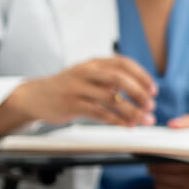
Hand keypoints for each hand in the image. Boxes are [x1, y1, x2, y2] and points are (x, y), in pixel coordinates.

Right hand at [9, 56, 156, 126]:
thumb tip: (141, 91)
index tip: (153, 89)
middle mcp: (86, 72)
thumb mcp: (88, 76)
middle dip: (138, 92)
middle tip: (151, 105)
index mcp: (94, 63)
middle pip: (118, 78)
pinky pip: (99, 113)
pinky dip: (116, 120)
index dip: (141, 76)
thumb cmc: (68, 87)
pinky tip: (127, 125)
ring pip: (110, 98)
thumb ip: (111, 79)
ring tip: (144, 119)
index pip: (123, 63)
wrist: (35, 97)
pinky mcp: (72, 104)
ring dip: (131, 110)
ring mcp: (78, 88)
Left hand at [148, 120, 188, 188]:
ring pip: (159, 186)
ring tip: (165, 174)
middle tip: (156, 163)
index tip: (154, 153)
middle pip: (160, 175)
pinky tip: (171, 185)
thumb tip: (171, 126)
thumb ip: (187, 124)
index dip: (156, 157)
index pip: (166, 162)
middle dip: (155, 168)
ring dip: (159, 180)